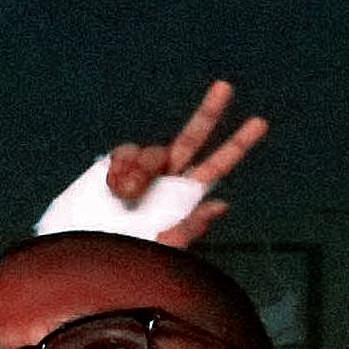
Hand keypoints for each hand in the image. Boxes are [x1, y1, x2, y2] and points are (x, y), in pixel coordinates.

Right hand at [109, 80, 268, 249]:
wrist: (88, 257)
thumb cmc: (128, 261)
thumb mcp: (164, 251)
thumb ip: (191, 228)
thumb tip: (221, 203)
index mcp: (186, 196)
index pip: (217, 164)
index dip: (238, 144)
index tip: (260, 122)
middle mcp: (167, 179)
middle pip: (192, 138)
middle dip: (210, 113)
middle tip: (226, 87)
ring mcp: (141, 171)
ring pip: (152, 150)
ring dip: (142, 168)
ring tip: (127, 194)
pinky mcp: (115, 168)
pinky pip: (125, 152)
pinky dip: (122, 166)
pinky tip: (114, 187)